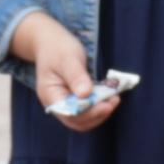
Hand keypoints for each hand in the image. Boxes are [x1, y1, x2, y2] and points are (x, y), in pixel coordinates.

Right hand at [9, 11, 116, 129]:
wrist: (49, 42)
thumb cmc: (57, 48)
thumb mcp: (67, 58)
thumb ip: (76, 76)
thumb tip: (86, 94)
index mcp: (50, 96)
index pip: (70, 114)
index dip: (89, 113)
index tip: (107, 104)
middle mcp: (56, 104)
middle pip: (77, 121)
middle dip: (97, 114)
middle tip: (114, 100)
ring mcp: (64, 103)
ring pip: (83, 119)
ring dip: (100, 113)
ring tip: (114, 99)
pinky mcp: (73, 100)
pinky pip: (86, 110)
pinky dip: (98, 107)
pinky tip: (108, 97)